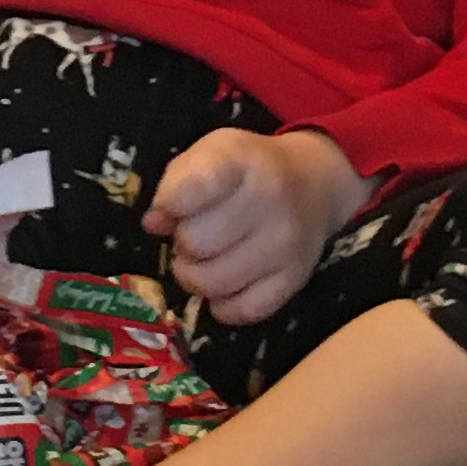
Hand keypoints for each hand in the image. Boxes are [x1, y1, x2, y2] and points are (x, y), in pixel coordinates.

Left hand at [143, 128, 369, 325]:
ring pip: (213, 283)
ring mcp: (285, 245)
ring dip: (196, 276)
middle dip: (184, 241)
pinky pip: (242, 311)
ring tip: (205, 259)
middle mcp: (270, 202)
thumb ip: (176, 183)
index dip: (170, 204)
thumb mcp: (209, 154)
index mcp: (241, 162)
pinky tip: (226, 283)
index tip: (170, 207)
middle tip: (196, 232)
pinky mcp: (294, 280)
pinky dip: (223, 304)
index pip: (194, 188)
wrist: (313, 184)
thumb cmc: (248, 169)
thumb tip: (154, 224)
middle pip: (195, 243)